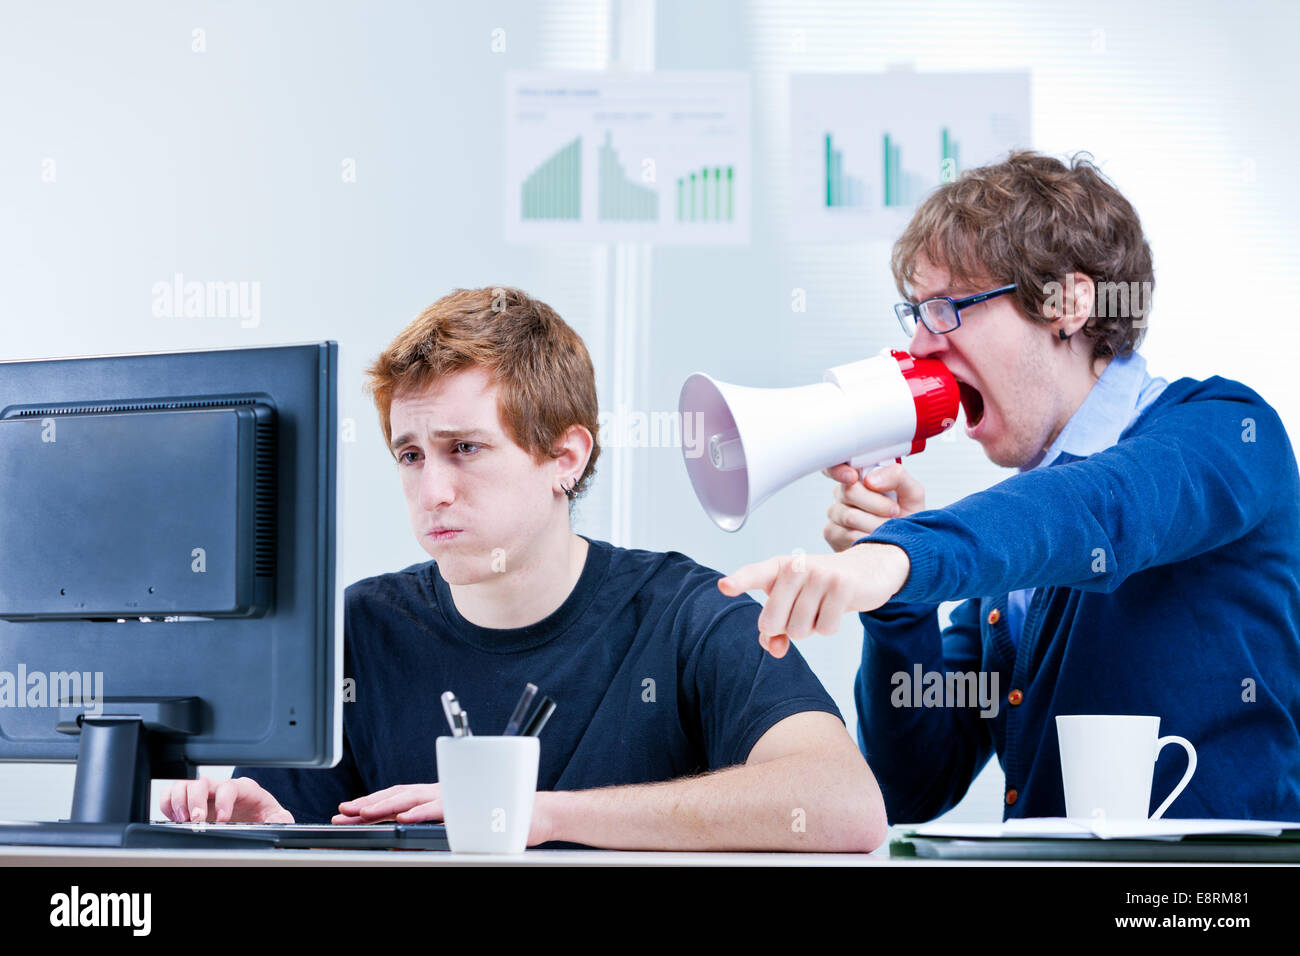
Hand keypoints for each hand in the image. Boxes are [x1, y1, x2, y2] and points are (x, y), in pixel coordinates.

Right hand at [159, 776, 293, 823]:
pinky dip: (167, 803)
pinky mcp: (191, 802)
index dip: (223, 801)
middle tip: (196, 820)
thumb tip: (282, 821)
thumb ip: (281, 818)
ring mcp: (205, 794)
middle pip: (202, 782)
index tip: (221, 819)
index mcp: (244, 789)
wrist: (254, 816)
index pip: (230, 786)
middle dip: (196, 801)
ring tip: (182, 819)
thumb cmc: (262, 814)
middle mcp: (221, 788)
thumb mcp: (276, 816)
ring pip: (184, 785)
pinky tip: (172, 817)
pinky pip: (172, 794)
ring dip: (178, 801)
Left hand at [335, 783, 559, 845]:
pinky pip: (441, 807)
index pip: (399, 797)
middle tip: (343, 813)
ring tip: (363, 813)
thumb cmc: (501, 820)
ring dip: (386, 805)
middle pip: (399, 795)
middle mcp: (444, 792)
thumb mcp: (461, 825)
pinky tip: (405, 816)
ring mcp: (455, 796)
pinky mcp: (469, 805)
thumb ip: (436, 827)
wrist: (536, 815)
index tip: (349, 811)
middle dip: (368, 805)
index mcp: (438, 796)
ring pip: (414, 798)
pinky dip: (422, 811)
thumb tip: (407, 835)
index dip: (373, 803)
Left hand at [718, 543, 910, 657]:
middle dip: (786, 628)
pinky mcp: (842, 585)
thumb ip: (775, 629)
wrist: (865, 569)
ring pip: (800, 630)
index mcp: (777, 567)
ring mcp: (820, 574)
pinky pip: (825, 629)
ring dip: (810, 628)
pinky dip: (829, 627)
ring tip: (821, 606)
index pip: (753, 575)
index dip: (738, 582)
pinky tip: (835, 608)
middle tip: (802, 611)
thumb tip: (773, 649)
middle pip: (773, 622)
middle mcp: (796, 566)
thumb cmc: (819, 588)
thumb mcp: (793, 603)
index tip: (724, 587)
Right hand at [822, 460, 925, 551]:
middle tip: (894, 510)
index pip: (838, 466)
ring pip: (849, 516)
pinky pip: (846, 534)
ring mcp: (836, 513)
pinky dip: (867, 538)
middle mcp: (844, 492)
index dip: (839, 470)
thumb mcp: (912, 492)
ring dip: (876, 524)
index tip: (853, 478)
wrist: (906, 543)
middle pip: (849, 492)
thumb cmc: (907, 516)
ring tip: (888, 526)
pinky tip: (875, 537)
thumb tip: (870, 480)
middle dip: (877, 504)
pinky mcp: (832, 533)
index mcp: (860, 476)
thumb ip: (897, 476)